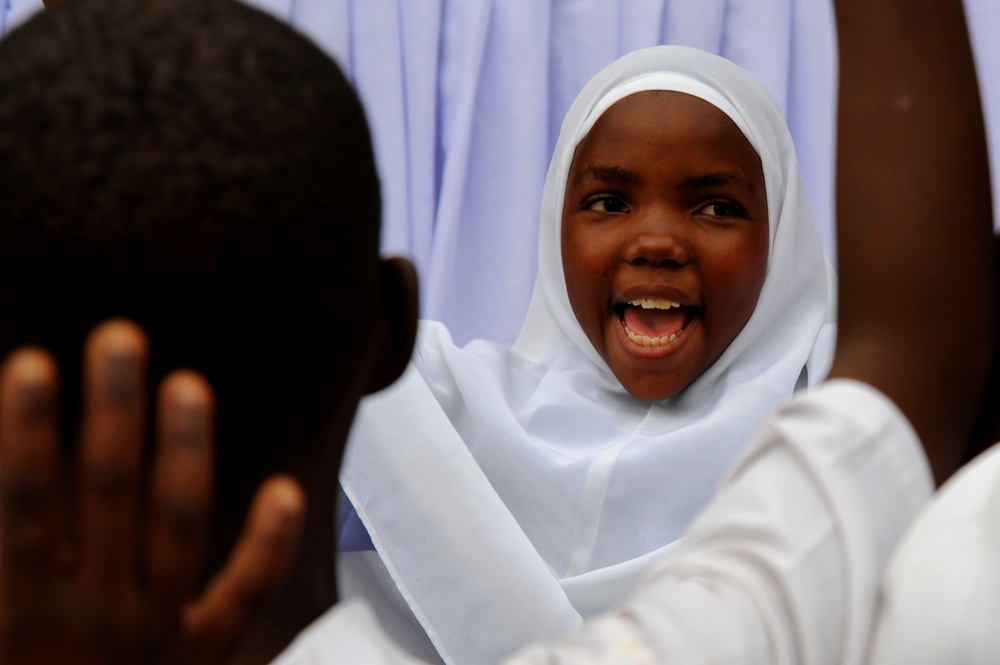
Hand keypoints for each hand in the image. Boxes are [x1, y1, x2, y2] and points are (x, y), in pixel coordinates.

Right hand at [0, 319, 305, 663]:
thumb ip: (22, 555)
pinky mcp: (203, 659)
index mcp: (22, 612)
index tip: (33, 362)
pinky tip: (286, 490)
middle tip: (120, 336)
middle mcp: (92, 616)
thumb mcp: (2, 633)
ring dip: (182, 451)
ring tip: (186, 383)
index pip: (23, 503)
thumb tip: (24, 500)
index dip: (27, 431)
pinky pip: (242, 599)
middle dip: (110, 411)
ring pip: (175, 525)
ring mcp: (154, 636)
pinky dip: (265, 547)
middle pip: (105, 492)